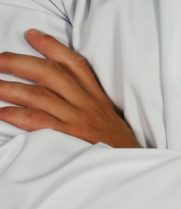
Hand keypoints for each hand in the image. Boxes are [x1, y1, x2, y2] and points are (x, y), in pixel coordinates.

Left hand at [0, 29, 139, 147]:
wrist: (132, 164)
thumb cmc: (119, 144)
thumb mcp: (110, 117)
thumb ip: (90, 103)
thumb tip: (63, 94)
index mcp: (97, 96)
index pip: (74, 64)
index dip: (51, 46)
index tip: (32, 36)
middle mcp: (86, 104)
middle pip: (50, 74)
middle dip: (19, 63)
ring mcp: (77, 120)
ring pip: (39, 95)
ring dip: (10, 88)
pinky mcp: (70, 138)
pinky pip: (39, 122)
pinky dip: (18, 115)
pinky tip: (3, 112)